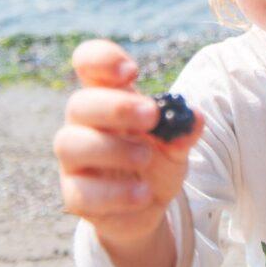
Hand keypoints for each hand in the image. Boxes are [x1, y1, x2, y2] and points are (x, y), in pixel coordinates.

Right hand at [54, 39, 204, 262]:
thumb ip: (183, 130)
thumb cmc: (156, 162)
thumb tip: (195, 117)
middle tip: (151, 115)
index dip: (101, 59)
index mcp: (107, 99)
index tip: (131, 71)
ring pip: (70, 145)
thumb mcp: (176, 144)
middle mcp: (83, 125)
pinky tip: (142, 193)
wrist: (148, 207)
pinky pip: (81, 193)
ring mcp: (75, 161)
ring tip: (146, 158)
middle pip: (78, 104)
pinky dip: (115, 193)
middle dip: (115, 107)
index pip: (88, 64)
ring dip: (111, 149)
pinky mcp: (75, 196)